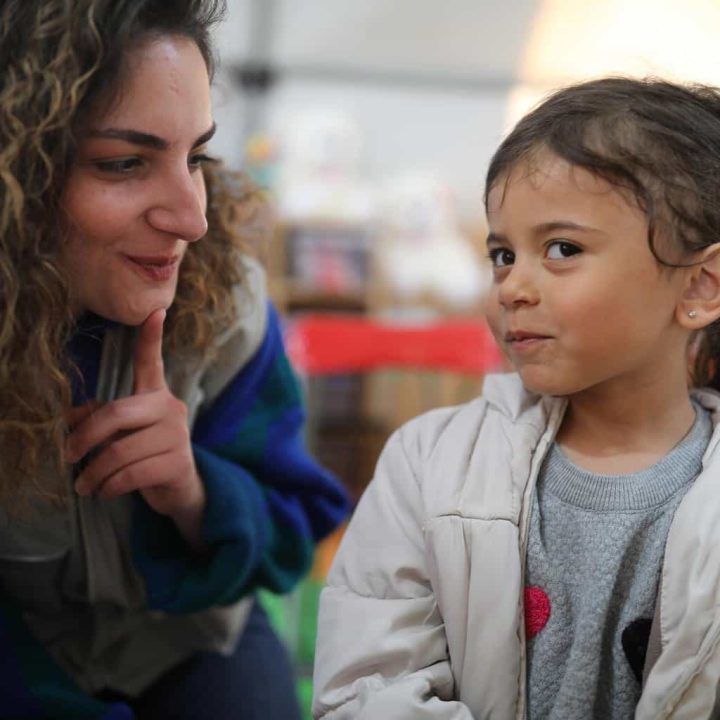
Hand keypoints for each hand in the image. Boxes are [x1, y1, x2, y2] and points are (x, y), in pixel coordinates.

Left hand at [66, 309, 205, 544]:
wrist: (179, 490)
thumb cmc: (146, 455)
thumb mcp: (122, 435)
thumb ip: (99, 420)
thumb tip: (71, 418)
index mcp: (155, 396)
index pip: (151, 362)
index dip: (151, 337)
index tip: (155, 311)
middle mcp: (170, 409)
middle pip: (116, 414)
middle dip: (84, 437)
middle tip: (67, 455)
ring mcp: (178, 435)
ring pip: (120, 451)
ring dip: (93, 472)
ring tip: (84, 485)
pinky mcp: (178, 463)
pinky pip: (131, 473)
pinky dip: (109, 486)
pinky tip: (104, 491)